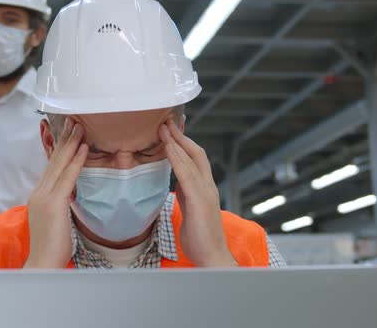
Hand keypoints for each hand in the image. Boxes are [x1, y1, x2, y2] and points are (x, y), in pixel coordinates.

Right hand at [24, 118, 87, 268]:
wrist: (43, 263)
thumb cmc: (52, 245)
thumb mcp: (57, 218)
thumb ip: (62, 202)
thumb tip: (72, 191)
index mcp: (39, 195)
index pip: (51, 166)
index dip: (60, 148)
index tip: (68, 133)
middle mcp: (39, 192)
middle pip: (54, 160)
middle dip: (65, 139)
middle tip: (74, 120)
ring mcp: (44, 197)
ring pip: (60, 164)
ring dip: (71, 143)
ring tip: (80, 126)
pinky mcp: (54, 203)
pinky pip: (68, 177)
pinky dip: (76, 161)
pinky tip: (84, 148)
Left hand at [159, 120, 236, 267]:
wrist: (212, 256)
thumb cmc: (201, 237)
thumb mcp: (191, 209)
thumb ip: (186, 194)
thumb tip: (178, 182)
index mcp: (204, 188)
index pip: (196, 158)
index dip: (184, 142)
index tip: (172, 129)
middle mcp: (208, 185)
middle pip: (196, 152)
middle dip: (181, 135)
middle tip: (167, 120)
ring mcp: (206, 191)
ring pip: (191, 159)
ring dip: (176, 141)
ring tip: (163, 128)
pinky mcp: (200, 200)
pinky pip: (186, 174)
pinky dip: (176, 158)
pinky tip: (167, 147)